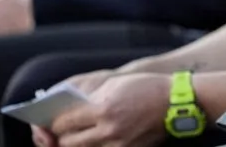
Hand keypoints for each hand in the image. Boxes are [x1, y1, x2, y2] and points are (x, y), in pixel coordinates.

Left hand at [45, 73, 170, 146]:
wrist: (178, 102)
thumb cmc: (147, 87)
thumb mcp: (115, 84)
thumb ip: (88, 97)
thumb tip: (65, 107)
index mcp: (104, 108)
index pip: (63, 122)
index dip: (50, 123)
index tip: (47, 120)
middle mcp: (109, 130)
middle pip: (68, 143)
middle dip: (57, 137)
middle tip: (54, 132)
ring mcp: (119, 145)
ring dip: (72, 145)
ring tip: (70, 138)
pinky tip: (90, 141)